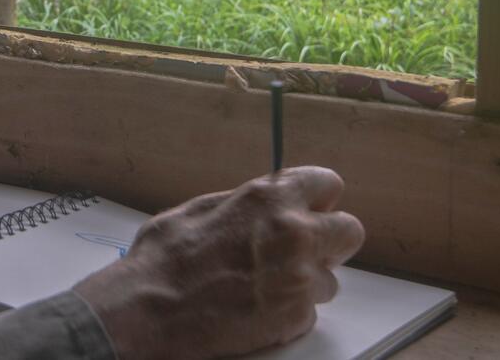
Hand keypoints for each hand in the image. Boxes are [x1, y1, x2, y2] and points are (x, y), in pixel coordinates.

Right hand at [73, 167, 365, 359]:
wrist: (149, 310)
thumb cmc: (164, 259)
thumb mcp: (200, 209)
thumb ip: (244, 204)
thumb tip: (262, 203)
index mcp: (270, 197)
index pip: (328, 183)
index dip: (317, 200)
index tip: (309, 210)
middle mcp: (295, 233)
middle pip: (349, 231)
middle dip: (329, 241)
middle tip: (303, 252)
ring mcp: (300, 277)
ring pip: (331, 279)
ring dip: (307, 283)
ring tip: (267, 288)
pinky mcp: (296, 316)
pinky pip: (310, 312)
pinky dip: (289, 313)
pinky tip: (257, 310)